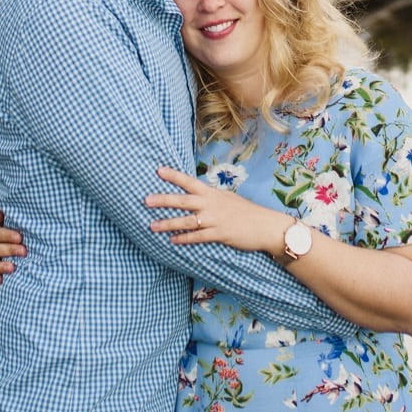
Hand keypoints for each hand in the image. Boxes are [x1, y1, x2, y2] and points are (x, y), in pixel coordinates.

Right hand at [0, 207, 25, 287]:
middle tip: (24, 251)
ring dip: (1, 266)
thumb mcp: (10, 214)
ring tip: (13, 268)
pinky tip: (0, 281)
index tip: (19, 237)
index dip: (6, 235)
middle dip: (9, 250)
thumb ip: (9, 212)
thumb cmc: (15, 221)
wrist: (12, 234)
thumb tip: (0, 212)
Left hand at [146, 166, 293, 255]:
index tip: (158, 170)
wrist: (265, 225)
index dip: (173, 176)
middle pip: (183, 200)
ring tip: (152, 225)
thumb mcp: (228, 199)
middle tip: (146, 200)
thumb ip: (211, 199)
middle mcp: (211, 204)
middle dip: (163, 200)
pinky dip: (184, 239)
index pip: (189, 182)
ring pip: (187, 220)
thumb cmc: (246, 213)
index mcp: (212, 193)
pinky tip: (172, 241)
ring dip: (168, 223)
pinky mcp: (220, 233)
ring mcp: (215, 219)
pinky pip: (198, 236)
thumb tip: (197, 198)